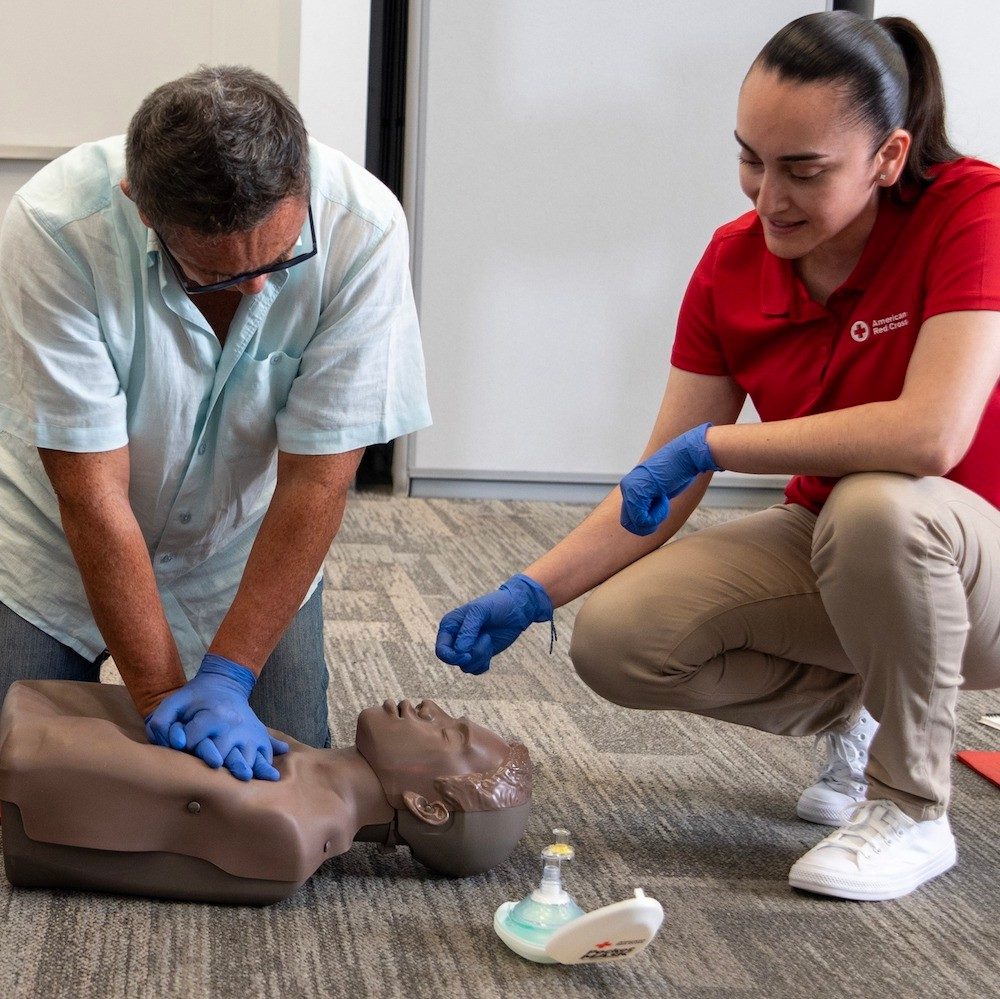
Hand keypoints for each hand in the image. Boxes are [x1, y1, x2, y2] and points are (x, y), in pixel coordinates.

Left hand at [145, 653, 288, 780]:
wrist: (225, 683)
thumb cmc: (196, 696)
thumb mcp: (175, 701)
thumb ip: (161, 721)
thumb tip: (173, 744)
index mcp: (216, 715)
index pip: (196, 742)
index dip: (185, 746)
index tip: (182, 745)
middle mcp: (237, 725)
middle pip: (223, 758)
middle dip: (211, 765)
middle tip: (206, 765)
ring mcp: (252, 733)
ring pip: (247, 763)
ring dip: (239, 773)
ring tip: (234, 779)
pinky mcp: (261, 738)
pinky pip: (265, 759)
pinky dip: (262, 771)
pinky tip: (261, 778)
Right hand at [435, 573, 552, 674]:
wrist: (516, 609)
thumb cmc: (497, 605)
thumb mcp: (481, 612)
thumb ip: (468, 630)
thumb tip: (459, 651)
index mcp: (449, 625)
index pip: (441, 650)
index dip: (452, 657)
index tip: (467, 655)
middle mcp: (455, 638)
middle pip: (453, 660)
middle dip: (470, 655)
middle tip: (486, 639)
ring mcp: (467, 648)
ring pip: (466, 667)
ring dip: (480, 656)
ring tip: (489, 638)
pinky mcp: (480, 655)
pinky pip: (476, 670)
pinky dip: (484, 662)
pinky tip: (491, 647)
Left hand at [619, 423, 720, 535]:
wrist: (687, 456)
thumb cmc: (679, 472)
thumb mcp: (659, 489)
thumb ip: (649, 501)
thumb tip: (643, 522)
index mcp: (630, 486)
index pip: (628, 519)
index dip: (645, 522)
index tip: (659, 507)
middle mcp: (626, 487)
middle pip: (628, 524)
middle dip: (647, 524)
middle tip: (661, 507)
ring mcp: (629, 489)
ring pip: (635, 523)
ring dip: (653, 520)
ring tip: (663, 500)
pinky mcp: (636, 491)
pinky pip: (642, 519)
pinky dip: (656, 516)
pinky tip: (663, 498)